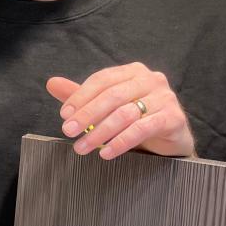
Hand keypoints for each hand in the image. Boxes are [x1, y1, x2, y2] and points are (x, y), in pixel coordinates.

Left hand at [47, 63, 195, 160]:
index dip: (80, 97)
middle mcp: (151, 80)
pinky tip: (105, 153)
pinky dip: (120, 142)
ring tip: (82, 147)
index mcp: (132, 72)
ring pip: (125, 114)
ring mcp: (165, 98)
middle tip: (67, 132)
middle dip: (87, 115)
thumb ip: (81, 96)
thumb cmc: (136, 118)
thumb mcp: (106, 107)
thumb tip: (51, 82)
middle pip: (112, 96)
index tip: (64, 115)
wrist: (170, 139)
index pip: (101, 80)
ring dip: (99, 132)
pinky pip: (142, 129)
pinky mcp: (174, 118)